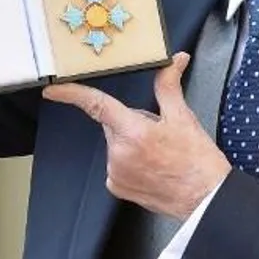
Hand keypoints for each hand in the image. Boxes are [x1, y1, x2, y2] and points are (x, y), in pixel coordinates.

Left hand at [43, 54, 230, 220]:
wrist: (205, 198)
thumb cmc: (197, 160)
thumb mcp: (184, 118)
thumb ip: (169, 86)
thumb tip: (174, 61)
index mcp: (134, 132)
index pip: (97, 105)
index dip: (72, 94)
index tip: (53, 90)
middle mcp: (119, 153)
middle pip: (112, 124)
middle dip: (130, 122)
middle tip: (157, 134)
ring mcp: (115, 172)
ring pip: (115, 144)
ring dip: (130, 143)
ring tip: (158, 154)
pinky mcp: (116, 187)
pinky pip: (115, 164)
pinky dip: (129, 162)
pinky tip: (150, 167)